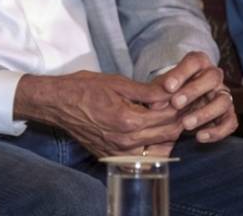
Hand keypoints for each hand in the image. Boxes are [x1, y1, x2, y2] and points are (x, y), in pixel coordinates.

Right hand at [14, 70, 181, 156]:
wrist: (57, 104)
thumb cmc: (84, 89)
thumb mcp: (117, 83)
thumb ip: (147, 91)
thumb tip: (172, 91)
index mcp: (128, 120)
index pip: (168, 116)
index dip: (181, 104)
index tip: (185, 95)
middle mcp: (126, 141)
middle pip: (167, 134)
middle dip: (179, 119)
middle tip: (183, 106)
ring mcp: (119, 152)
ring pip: (159, 151)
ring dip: (169, 136)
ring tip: (170, 120)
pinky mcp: (112, 157)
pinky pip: (143, 159)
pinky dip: (154, 148)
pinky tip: (154, 134)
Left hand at [153, 52, 236, 143]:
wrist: (173, 111)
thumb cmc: (166, 94)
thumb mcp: (159, 90)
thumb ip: (157, 94)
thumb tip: (155, 105)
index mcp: (198, 65)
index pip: (195, 61)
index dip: (182, 73)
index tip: (168, 87)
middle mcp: (214, 78)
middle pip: (213, 77)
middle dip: (194, 91)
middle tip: (175, 104)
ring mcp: (223, 96)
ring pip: (224, 101)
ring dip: (205, 113)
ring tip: (185, 124)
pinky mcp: (228, 116)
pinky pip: (230, 123)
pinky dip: (217, 131)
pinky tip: (199, 137)